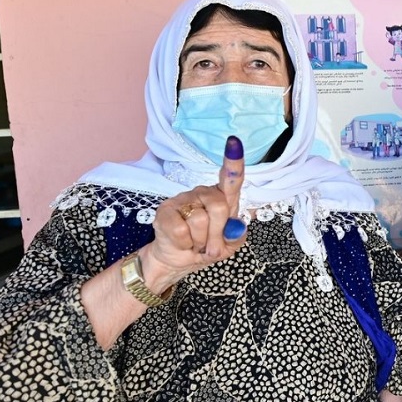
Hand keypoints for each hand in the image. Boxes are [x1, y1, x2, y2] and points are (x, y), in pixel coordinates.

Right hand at [144, 136, 247, 284]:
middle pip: (219, 207)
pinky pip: (181, 230)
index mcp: (223, 197)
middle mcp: (203, 193)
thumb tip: (235, 227)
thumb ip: (236, 236)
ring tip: (195, 242)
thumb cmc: (206, 246)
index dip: (234, 162)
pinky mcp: (165, 210)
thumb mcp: (228, 246)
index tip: (234, 142)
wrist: (177, 259)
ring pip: (199, 221)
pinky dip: (185, 244)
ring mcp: (183, 199)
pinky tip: (182, 242)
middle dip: (217, 233)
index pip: (231, 178)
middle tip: (210, 245)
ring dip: (200, 241)